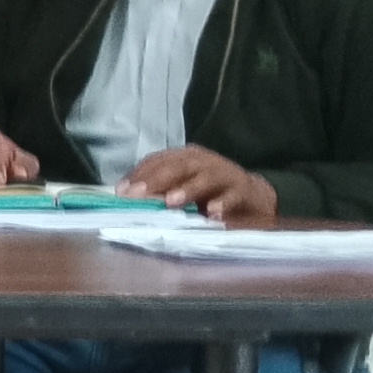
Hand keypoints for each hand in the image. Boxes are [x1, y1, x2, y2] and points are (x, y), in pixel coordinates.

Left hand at [120, 145, 279, 222]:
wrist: (252, 197)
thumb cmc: (209, 193)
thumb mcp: (182, 188)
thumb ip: (158, 191)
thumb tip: (125, 197)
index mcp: (184, 158)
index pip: (158, 160)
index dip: (139, 174)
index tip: (121, 191)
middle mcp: (203, 162)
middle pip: (178, 166)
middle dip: (156, 180)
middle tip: (138, 195)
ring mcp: (224, 174)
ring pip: (204, 178)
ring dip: (187, 189)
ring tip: (171, 202)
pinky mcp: (242, 191)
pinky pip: (232, 196)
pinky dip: (222, 204)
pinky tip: (212, 214)